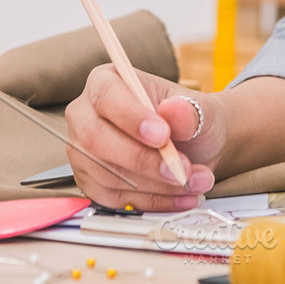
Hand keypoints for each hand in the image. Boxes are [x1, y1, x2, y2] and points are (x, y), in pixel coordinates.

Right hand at [64, 63, 222, 210]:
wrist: (196, 146)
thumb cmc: (191, 120)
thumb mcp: (201, 109)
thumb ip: (190, 112)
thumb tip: (173, 110)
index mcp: (106, 82)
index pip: (106, 96)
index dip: (131, 117)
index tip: (163, 136)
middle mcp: (85, 116)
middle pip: (96, 140)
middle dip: (142, 160)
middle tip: (182, 169)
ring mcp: (83, 152)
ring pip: (106, 175)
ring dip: (155, 185)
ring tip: (195, 182)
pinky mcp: (92, 183)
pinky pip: (113, 200)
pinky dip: (152, 201)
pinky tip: (183, 196)